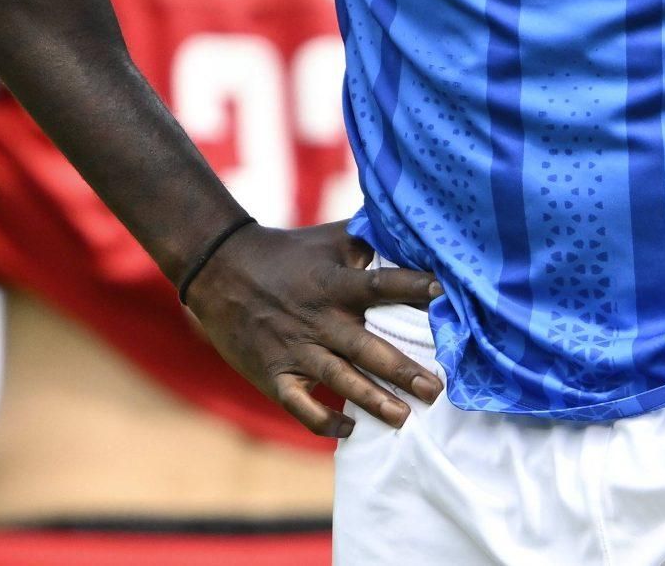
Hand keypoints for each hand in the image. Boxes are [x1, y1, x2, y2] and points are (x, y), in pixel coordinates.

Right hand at [182, 220, 446, 436]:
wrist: (221, 270)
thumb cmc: (287, 253)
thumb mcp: (329, 238)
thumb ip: (369, 239)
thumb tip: (414, 233)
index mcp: (334, 284)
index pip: (379, 285)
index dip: (411, 285)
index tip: (443, 292)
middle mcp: (318, 320)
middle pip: (366, 348)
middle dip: (403, 370)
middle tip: (436, 389)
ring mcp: (295, 351)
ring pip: (340, 381)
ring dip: (373, 401)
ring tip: (404, 417)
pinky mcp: (274, 375)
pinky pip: (301, 406)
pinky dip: (324, 422)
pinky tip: (349, 430)